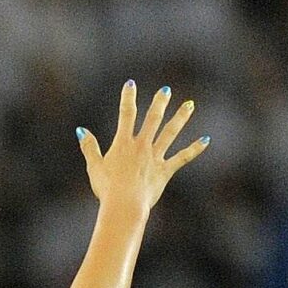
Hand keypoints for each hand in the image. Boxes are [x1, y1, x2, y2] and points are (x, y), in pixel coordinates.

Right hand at [78, 82, 205, 215]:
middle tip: (166, 90)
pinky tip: (205, 140)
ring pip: (170, 133)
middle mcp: (141, 146)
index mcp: (123, 144)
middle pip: (152, 119)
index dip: (127, 98)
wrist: (125, 204)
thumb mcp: (94, 167)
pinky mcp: (165, 170)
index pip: (126, 115)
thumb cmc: (106, 188)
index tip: (130, 84)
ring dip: (180, 118)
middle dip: (159, 103)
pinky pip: (182, 157)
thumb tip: (81, 130)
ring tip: (189, 105)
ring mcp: (155, 157)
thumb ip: (89, 147)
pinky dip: (194, 149)